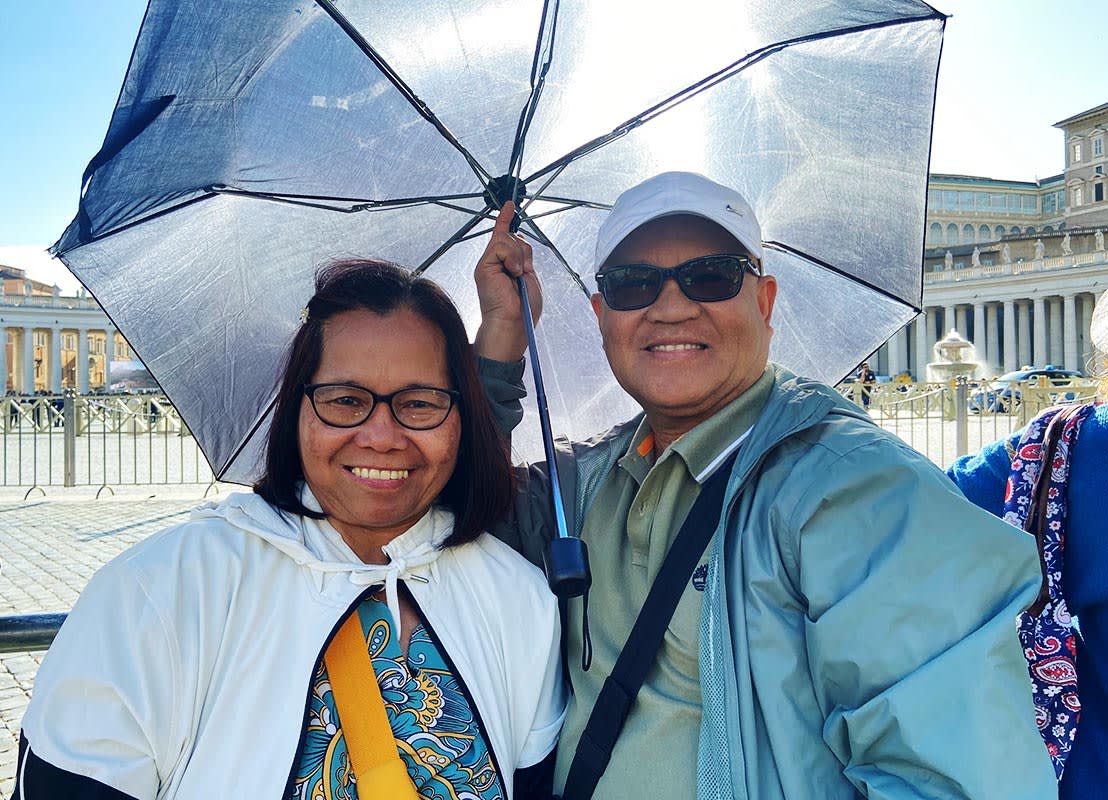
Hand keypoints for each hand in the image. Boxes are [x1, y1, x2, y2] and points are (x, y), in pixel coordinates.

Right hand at [473, 203, 542, 362]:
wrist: (512, 323)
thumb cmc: (523, 309)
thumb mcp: (529, 277)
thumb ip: (522, 257)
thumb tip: (517, 238)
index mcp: (506, 266)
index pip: (506, 237)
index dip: (507, 220)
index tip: (510, 206)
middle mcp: (495, 262)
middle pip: (513, 237)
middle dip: (524, 251)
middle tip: (524, 272)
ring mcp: (488, 263)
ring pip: (507, 239)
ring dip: (518, 255)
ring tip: (517, 275)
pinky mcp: (483, 265)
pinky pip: (500, 244)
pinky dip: (511, 256)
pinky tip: (511, 272)